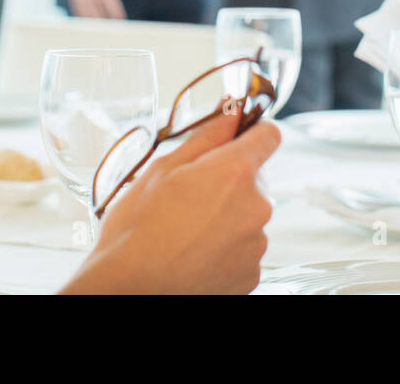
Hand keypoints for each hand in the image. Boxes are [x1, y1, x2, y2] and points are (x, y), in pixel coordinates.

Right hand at [61, 108, 281, 293]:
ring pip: (248, 216)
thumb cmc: (138, 231)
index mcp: (235, 172)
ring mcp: (256, 244)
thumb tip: (231, 111)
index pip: (268, 136)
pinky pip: (245, 249)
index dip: (253, 132)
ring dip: (227, 217)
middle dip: (229, 181)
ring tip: (187, 230)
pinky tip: (195, 252)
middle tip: (190, 195)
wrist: (131, 288)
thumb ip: (206, 136)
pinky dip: (226, 248)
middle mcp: (256, 207)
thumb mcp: (163, 169)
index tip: (240, 136)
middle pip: (254, 180)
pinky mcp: (252, 274)